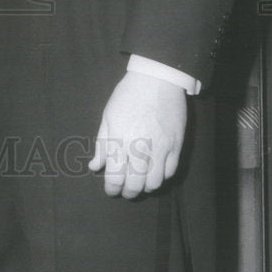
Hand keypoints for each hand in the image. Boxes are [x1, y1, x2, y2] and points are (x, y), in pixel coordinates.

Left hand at [88, 71, 186, 198]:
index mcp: (119, 140)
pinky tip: (155, 172)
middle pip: (135, 185)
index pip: (115, 178)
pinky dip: (161, 177)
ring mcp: (160, 148)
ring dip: (145, 187)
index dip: (112, 189)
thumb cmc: (127, 95)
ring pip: (154, 183)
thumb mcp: (108, 116)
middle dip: (128, 192)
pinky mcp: (176, 146)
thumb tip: (95, 167)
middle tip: (126, 190)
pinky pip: (170, 171)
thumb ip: (102, 144)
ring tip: (140, 182)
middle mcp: (140, 148)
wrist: (157, 79)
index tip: (111, 190)